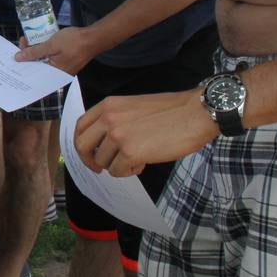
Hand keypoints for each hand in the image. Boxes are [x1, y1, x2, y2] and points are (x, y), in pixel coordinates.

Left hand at [14, 26, 102, 75]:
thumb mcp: (51, 45)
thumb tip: (18, 58)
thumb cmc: (73, 42)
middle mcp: (58, 73)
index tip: (14, 55)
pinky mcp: (65, 59)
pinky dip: (44, 49)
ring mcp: (62, 66)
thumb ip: (34, 52)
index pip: (34, 72)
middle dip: (28, 54)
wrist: (93, 37)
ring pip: (44, 59)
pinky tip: (38, 41)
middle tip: (22, 42)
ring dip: (35, 50)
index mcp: (54, 73)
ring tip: (27, 39)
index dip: (23, 63)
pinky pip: (51, 56)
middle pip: (38, 65)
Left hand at [73, 88, 215, 177]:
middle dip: (90, 160)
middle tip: (101, 168)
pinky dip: (129, 172)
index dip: (83, 144)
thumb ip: (115, 119)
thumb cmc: (172, 111)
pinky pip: (118, 171)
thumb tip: (105, 142)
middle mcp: (108, 118)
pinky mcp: (129, 152)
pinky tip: (144, 163)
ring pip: (102, 161)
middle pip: (82, 146)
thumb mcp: (133, 107)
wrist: (195, 113)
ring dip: (117, 166)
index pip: (80, 127)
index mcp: (108, 105)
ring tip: (137, 159)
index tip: (90, 154)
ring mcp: (117, 135)